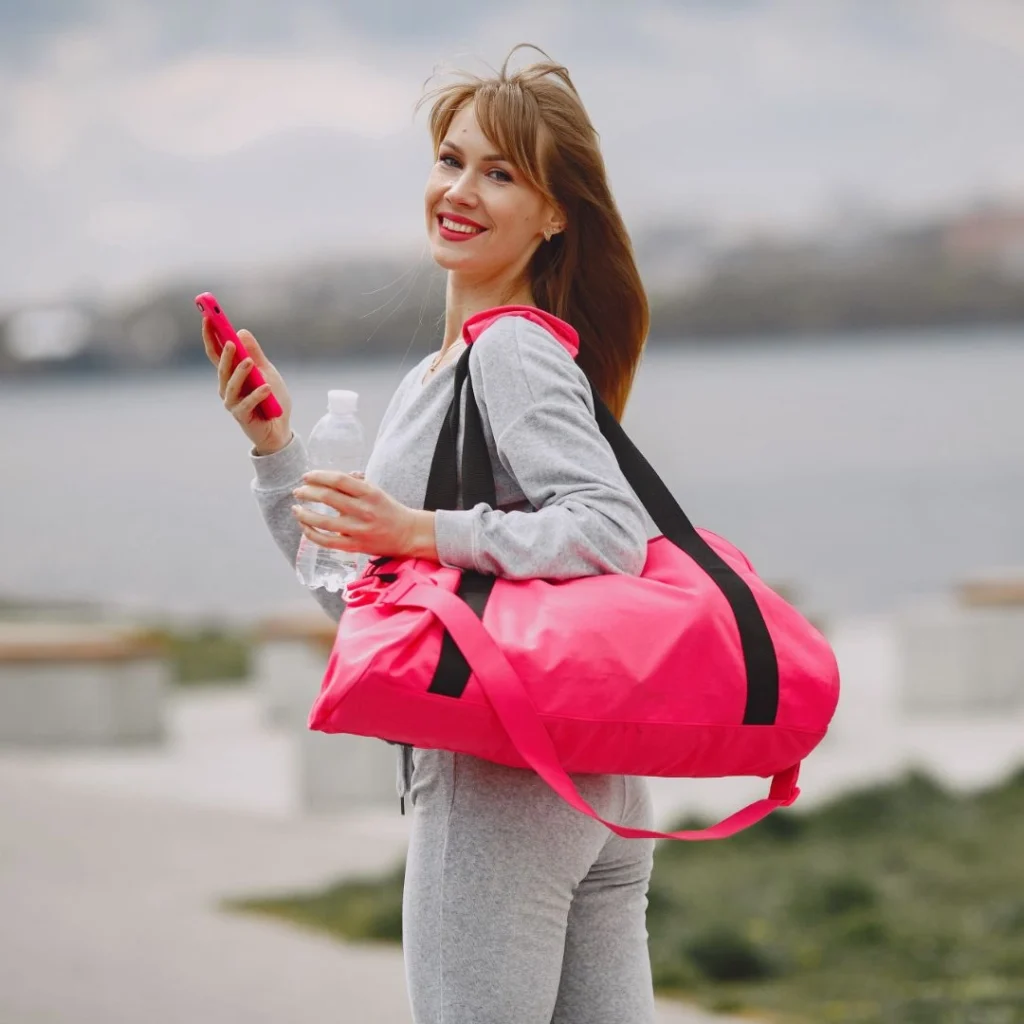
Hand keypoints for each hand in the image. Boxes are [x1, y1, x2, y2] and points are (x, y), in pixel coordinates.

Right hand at [202, 321, 293, 453]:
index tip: (207, 317)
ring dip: (240, 372)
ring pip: (232, 384)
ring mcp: (232, 402)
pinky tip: (266, 387)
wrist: (279, 429)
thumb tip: (241, 332)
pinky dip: (257, 394)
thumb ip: (255, 354)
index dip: (210, 335)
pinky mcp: (242, 416)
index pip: (216, 353)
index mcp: (231, 374)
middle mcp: (227, 388)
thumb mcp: (267, 372)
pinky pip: (248, 403)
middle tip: (229, 340)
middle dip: (224, 353)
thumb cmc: (272, 399)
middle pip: (222, 367)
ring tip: (249, 362)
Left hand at [291, 471, 437, 560]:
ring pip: (323, 521)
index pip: (338, 480)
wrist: (407, 533)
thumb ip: (354, 484)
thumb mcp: (375, 491)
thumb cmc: (389, 510)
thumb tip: (329, 478)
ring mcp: (358, 529)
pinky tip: (305, 527)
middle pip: (327, 497)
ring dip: (304, 514)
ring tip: (296, 509)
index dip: (318, 476)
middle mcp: (363, 510)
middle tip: (298, 492)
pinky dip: (312, 534)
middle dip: (307, 492)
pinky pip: (327, 541)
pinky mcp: (355, 545)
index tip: (306, 476)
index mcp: (369, 492)